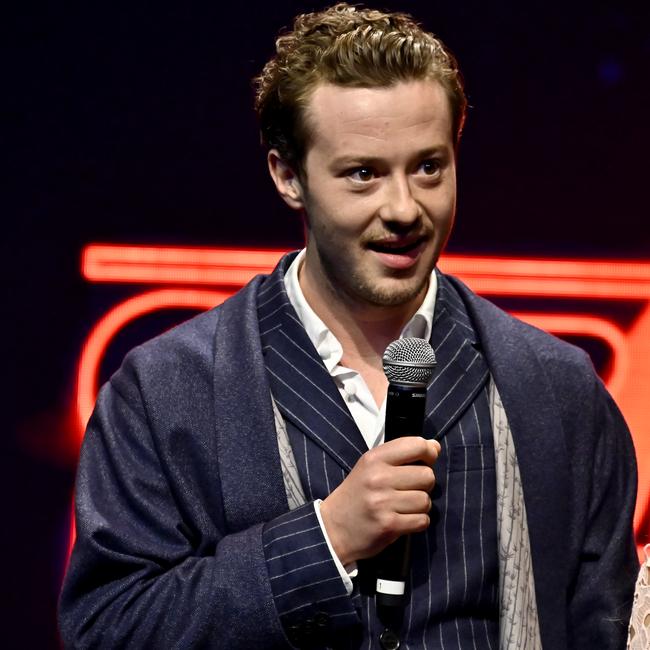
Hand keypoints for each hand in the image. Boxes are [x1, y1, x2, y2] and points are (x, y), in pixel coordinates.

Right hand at [319, 436, 440, 565]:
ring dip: (420, 506)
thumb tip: (435, 447)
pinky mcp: (389, 525)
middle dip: (424, 484)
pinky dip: (417, 522)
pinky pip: (422, 520)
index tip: (427, 460)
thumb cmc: (357, 494)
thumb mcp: (371, 466)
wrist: (333, 527)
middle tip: (409, 489)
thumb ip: (401, 454)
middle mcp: (378, 478)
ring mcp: (383, 502)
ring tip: (403, 506)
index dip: (429, 453)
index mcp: (374, 458)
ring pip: (426, 500)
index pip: (416, 445)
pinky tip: (403, 519)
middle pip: (427, 476)